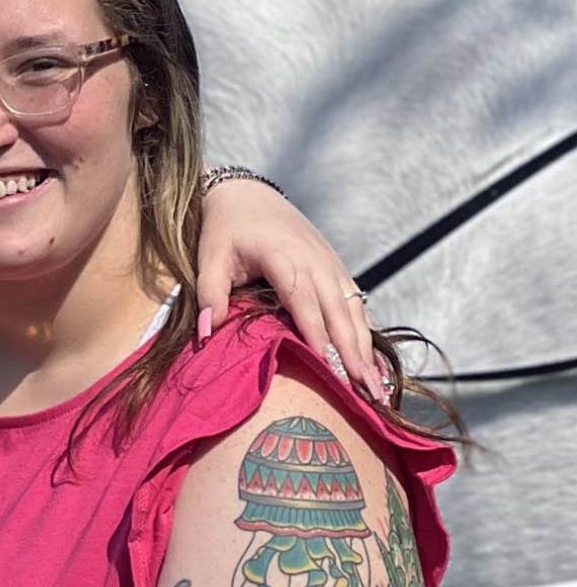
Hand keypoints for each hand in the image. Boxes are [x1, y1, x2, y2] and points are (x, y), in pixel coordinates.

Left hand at [197, 177, 381, 401]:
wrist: (247, 195)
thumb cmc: (225, 231)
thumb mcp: (209, 258)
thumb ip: (210, 294)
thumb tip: (208, 333)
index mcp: (286, 257)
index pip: (305, 302)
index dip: (317, 334)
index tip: (327, 367)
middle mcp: (315, 260)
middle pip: (339, 311)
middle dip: (354, 352)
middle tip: (367, 391)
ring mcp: (329, 263)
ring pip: (354, 309)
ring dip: (366, 347)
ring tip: (377, 385)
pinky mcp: (334, 267)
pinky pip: (356, 302)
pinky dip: (366, 331)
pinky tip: (373, 360)